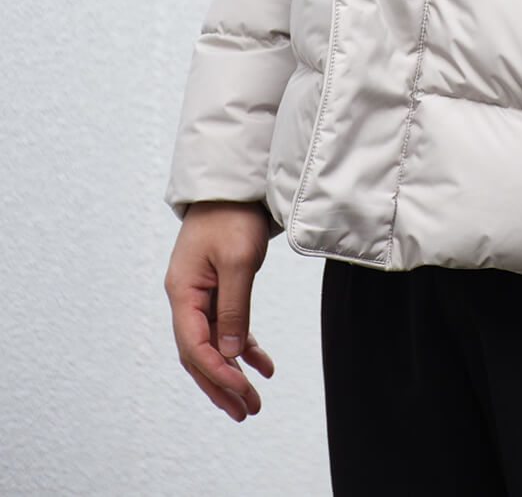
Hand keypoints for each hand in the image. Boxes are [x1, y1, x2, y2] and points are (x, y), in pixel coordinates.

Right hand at [165, 200, 274, 421]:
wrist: (235, 185)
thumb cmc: (232, 216)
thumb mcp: (237, 259)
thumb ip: (234, 306)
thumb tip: (232, 352)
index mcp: (182, 292)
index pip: (194, 345)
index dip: (217, 371)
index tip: (242, 389)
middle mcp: (185, 298)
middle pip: (199, 353)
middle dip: (222, 384)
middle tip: (246, 411)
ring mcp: (200, 295)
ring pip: (213, 344)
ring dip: (232, 372)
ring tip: (253, 401)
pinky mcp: (216, 289)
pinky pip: (226, 328)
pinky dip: (244, 347)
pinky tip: (264, 364)